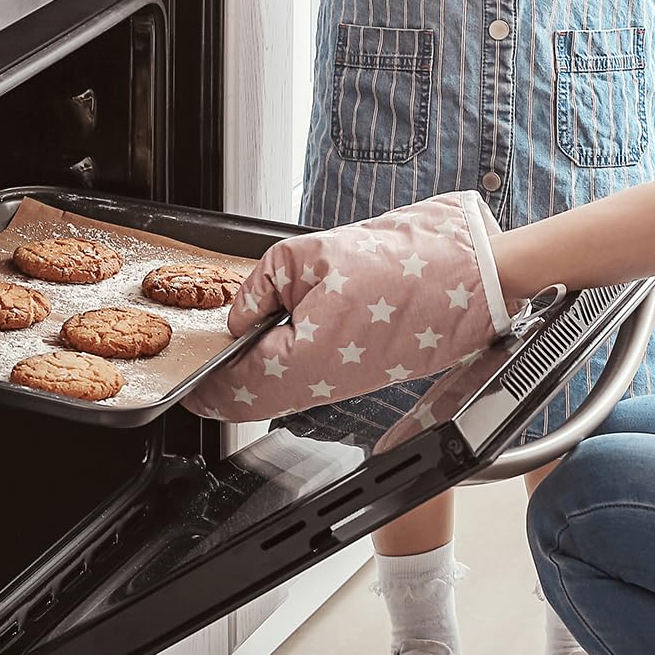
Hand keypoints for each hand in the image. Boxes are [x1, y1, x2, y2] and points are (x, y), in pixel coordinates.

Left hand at [181, 192, 511, 423]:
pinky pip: (306, 383)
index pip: (231, 389)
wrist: (470, 278)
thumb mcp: (310, 254)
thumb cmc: (404, 265)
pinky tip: (276, 340)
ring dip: (251, 376)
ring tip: (235, 345)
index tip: (183, 373)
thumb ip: (262, 283)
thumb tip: (242, 311)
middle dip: (221, 383)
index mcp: (302, 362)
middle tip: (203, 360)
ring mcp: (343, 385)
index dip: (200, 381)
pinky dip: (281, 368)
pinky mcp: (360, 374)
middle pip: (251, 400)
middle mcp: (321, 387)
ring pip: (278, 394)